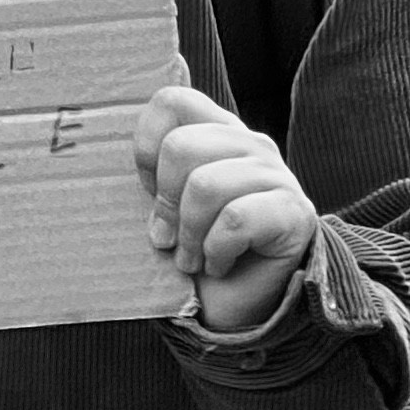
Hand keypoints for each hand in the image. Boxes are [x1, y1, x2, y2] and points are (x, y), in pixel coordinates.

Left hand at [134, 85, 318, 333]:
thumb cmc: (197, 253)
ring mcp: (276, 174)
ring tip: (192, 259)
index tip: (149, 191)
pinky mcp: (294, 211)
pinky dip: (216, 252)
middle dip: (165, 204)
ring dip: (190, 236)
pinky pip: (235, 220)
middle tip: (168, 239)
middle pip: (181, 146)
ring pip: (206, 185)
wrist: (243, 309)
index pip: (173, 101)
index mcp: (217, 131)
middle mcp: (250, 143)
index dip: (147, 147)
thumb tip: (116, 157)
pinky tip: (220, 264)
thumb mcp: (166, 208)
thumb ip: (152, 177)